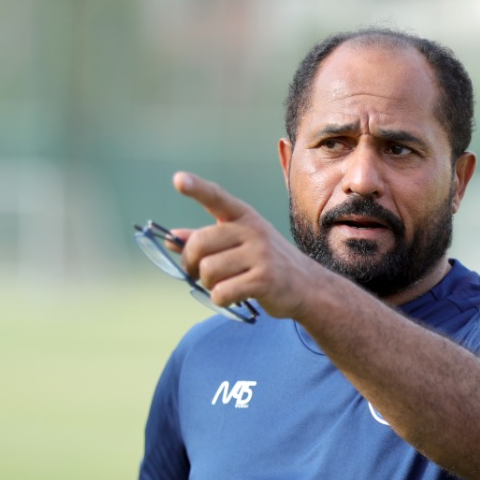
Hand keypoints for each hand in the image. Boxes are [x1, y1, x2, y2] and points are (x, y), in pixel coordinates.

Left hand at [169, 172, 321, 319]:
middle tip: (196, 273)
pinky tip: (234, 297)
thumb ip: (206, 240)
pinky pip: (222, 292)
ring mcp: (260, 254)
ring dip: (207, 284)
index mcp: (244, 217)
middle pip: (199, 244)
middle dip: (190, 264)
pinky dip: (220, 300)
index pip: (217, 198)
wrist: (308, 286)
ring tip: (222, 285)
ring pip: (207, 271)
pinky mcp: (264, 279)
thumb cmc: (266, 263)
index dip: (197, 189)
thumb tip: (171, 238)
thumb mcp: (240, 244)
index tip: (178, 180)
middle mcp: (253, 230)